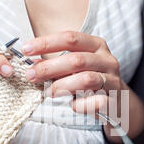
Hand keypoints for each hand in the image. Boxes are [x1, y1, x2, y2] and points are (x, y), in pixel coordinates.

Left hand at [21, 31, 143, 141]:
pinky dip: (80, 104)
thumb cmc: (91, 81)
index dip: (46, 43)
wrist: (118, 103)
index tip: (26, 50)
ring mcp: (113, 80)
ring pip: (86, 80)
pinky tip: (72, 105)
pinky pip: (95, 102)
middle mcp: (107, 60)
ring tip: (48, 92)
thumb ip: (57, 62)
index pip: (70, 38)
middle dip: (49, 67)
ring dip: (62, 86)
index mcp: (97, 45)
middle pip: (76, 59)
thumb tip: (31, 62)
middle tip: (31, 75)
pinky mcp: (114, 100)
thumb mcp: (76, 67)